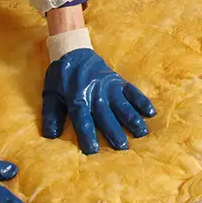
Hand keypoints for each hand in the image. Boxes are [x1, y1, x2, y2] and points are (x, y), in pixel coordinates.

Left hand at [42, 48, 156, 153]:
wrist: (73, 52)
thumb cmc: (61, 77)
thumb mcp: (50, 95)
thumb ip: (51, 115)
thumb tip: (51, 136)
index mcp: (77, 98)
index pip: (82, 119)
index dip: (87, 135)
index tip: (93, 150)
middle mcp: (95, 94)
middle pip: (105, 115)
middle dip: (114, 131)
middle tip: (123, 147)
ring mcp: (108, 87)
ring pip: (122, 104)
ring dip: (132, 118)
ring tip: (142, 133)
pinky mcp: (118, 81)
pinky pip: (132, 91)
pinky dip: (141, 101)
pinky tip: (151, 112)